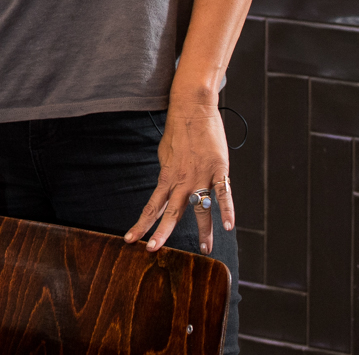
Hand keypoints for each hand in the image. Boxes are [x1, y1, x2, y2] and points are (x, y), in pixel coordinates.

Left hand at [126, 98, 232, 252]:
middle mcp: (182, 180)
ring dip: (202, 230)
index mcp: (167, 177)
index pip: (152, 206)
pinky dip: (226, 209)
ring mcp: (200, 175)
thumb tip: (166, 187)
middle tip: (153, 250)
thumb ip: (167, 174)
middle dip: (161, 233)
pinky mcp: (218, 169)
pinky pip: (223, 193)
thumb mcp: (165, 155)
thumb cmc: (179, 131)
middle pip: (171, 212)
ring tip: (204, 249)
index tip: (130, 240)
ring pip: (200, 208)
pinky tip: (228, 225)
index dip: (141, 224)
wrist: (191, 108)